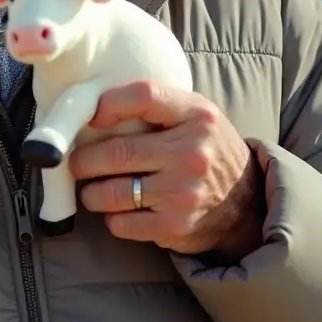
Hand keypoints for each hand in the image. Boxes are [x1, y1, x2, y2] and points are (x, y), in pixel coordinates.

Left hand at [67, 80, 264, 261]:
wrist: (245, 206)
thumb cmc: (206, 151)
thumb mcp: (195, 116)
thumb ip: (156, 106)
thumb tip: (93, 107)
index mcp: (197, 116)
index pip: (144, 95)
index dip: (108, 104)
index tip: (92, 117)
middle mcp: (192, 153)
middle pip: (117, 151)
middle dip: (84, 160)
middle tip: (76, 162)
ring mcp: (183, 192)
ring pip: (111, 192)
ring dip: (92, 192)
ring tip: (92, 189)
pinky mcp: (175, 225)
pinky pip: (121, 223)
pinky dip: (111, 218)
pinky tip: (118, 211)